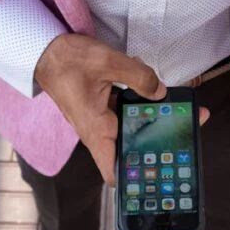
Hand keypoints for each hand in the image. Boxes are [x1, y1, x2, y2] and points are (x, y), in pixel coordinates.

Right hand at [34, 33, 208, 184]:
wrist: (44, 50)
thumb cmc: (67, 59)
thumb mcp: (107, 61)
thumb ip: (139, 76)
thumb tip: (160, 93)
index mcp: (96, 128)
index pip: (113, 170)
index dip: (134, 179)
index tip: (160, 173)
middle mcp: (97, 130)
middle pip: (130, 148)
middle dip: (156, 143)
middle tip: (185, 132)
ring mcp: (98, 120)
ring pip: (129, 128)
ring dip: (150, 120)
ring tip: (179, 112)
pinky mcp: (99, 108)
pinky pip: (123, 113)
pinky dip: (138, 105)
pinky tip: (153, 89)